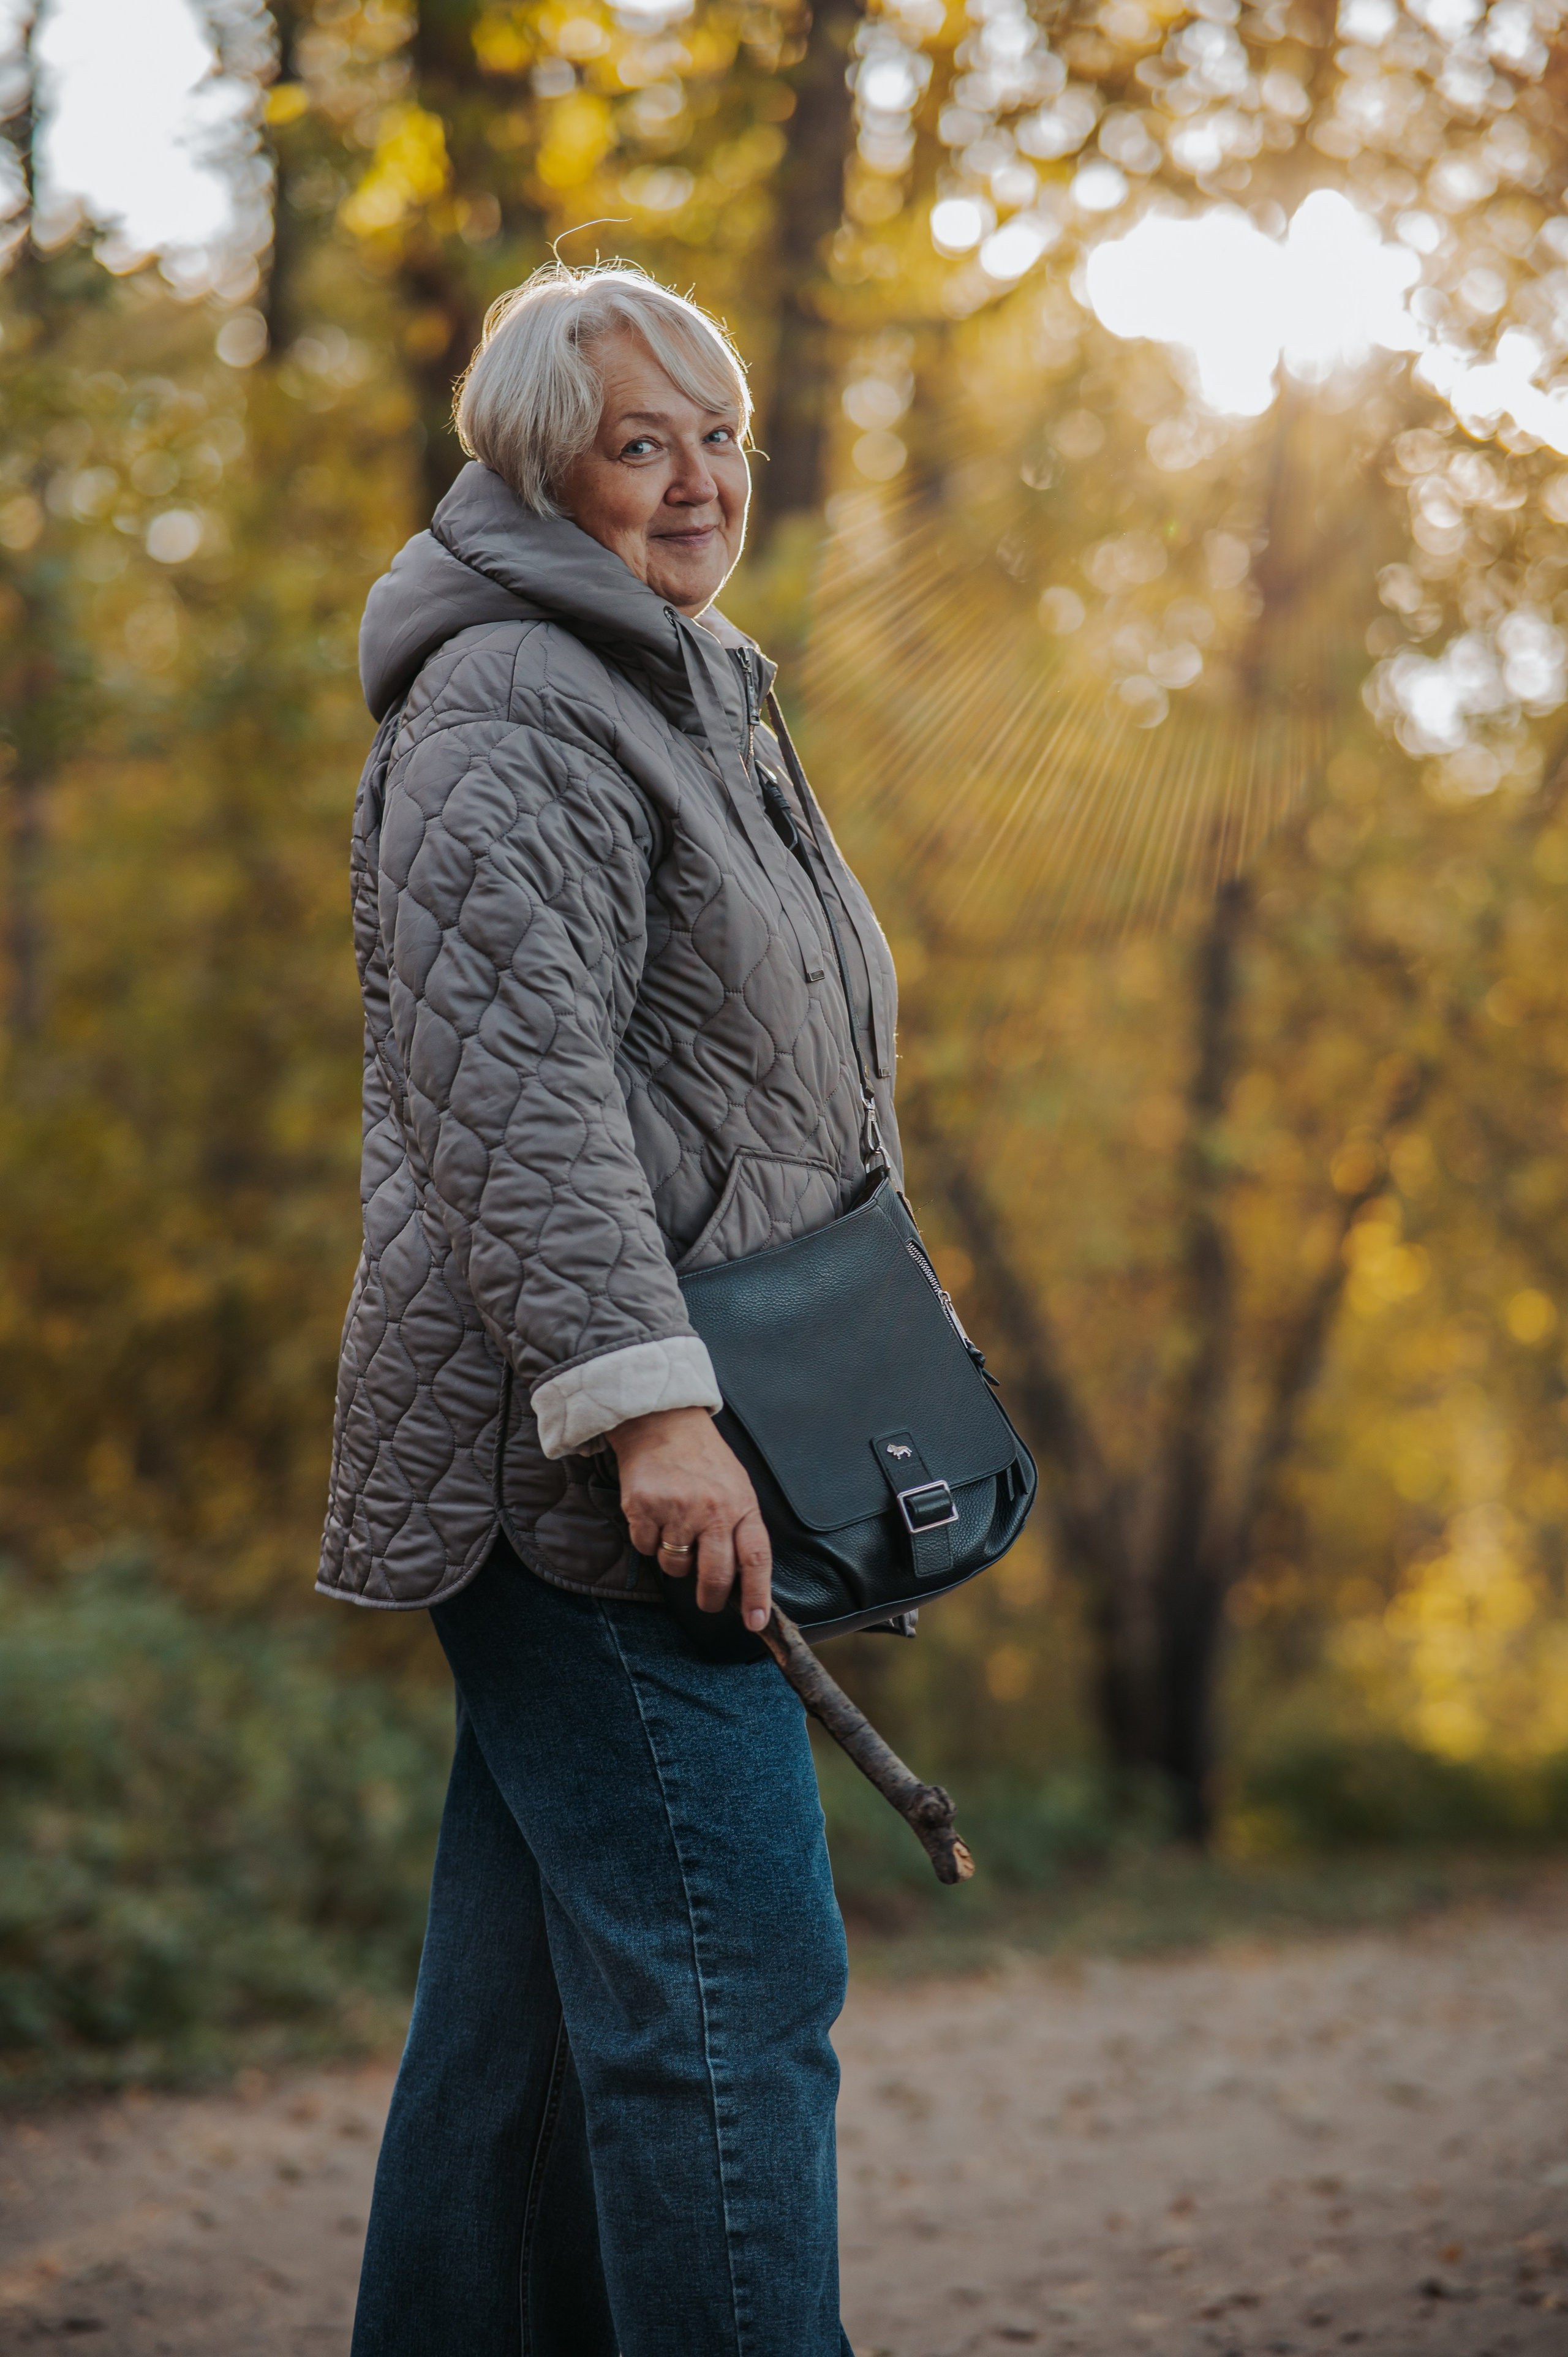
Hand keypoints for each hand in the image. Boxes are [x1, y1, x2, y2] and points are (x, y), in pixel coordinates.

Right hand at [607, 1406, 771, 1631]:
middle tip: (707, 1601)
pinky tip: (655, 1513)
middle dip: (710, 1598)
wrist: (663, 1422)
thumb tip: (741, 1581)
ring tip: (676, 1526)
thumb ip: (740, 1528)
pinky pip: (646, 1548)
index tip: (755, 1622)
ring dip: (674, 1558)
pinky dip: (648, 1540)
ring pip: (675, 1566)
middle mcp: (712, 1509)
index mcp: (741, 1505)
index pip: (756, 1559)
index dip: (757, 1595)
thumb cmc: (704, 1460)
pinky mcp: (644, 1508)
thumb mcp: (736, 1487)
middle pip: (715, 1575)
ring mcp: (676, 1509)